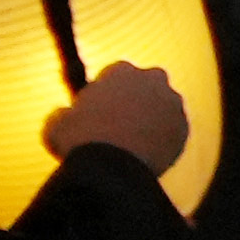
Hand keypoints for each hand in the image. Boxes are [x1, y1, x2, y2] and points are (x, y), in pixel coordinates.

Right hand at [42, 61, 188, 175]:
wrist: (112, 168)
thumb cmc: (80, 142)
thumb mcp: (56, 125)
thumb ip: (62, 114)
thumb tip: (63, 114)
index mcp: (122, 71)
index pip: (117, 74)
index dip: (108, 92)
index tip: (102, 109)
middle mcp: (152, 79)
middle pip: (146, 85)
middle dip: (136, 99)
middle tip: (122, 124)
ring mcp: (172, 102)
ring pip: (162, 107)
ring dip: (153, 120)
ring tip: (135, 144)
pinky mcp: (183, 127)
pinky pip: (173, 131)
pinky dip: (164, 140)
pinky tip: (148, 156)